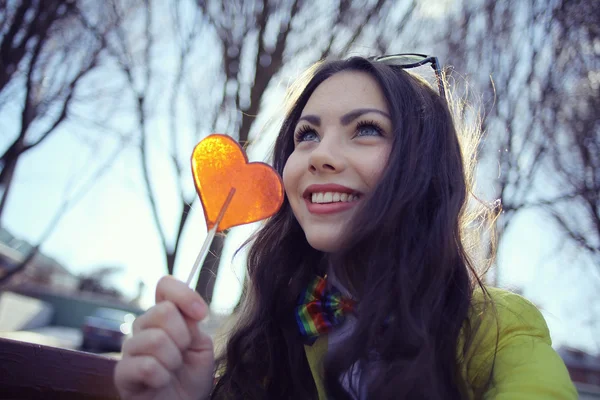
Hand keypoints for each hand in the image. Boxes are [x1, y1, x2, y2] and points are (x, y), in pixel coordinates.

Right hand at [114, 276, 214, 399]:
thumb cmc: (191, 377)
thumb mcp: (201, 346)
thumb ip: (192, 324)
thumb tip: (187, 310)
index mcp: (163, 316)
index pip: (165, 286)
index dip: (184, 294)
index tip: (201, 314)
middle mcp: (143, 327)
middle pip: (163, 311)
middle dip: (183, 336)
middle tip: (183, 354)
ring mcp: (130, 349)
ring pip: (156, 339)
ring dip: (173, 360)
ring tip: (172, 371)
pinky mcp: (122, 373)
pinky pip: (146, 365)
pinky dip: (162, 377)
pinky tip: (161, 382)